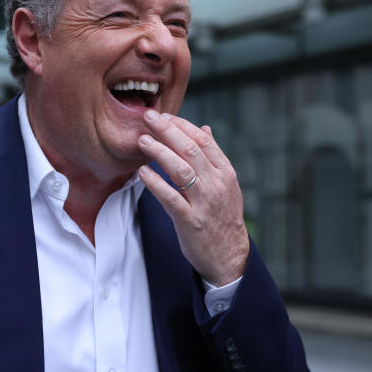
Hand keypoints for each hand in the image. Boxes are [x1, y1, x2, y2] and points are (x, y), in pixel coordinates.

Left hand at [137, 109, 249, 285]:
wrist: (229, 255)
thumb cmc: (222, 217)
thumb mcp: (225, 184)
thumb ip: (213, 157)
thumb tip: (204, 129)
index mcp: (225, 172)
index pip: (203, 140)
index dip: (181, 125)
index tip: (163, 116)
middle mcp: (217, 184)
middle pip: (191, 150)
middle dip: (167, 131)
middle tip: (148, 117)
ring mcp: (204, 202)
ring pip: (181, 170)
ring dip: (159, 152)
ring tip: (141, 141)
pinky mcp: (190, 221)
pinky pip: (171, 198)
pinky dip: (156, 183)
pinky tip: (142, 172)